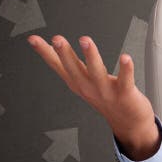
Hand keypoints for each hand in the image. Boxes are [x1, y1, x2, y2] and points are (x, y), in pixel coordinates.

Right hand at [27, 34, 157, 153]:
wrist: (129, 122)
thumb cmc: (107, 97)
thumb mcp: (83, 80)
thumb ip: (70, 63)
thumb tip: (53, 43)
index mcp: (78, 82)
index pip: (58, 66)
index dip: (45, 53)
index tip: (33, 39)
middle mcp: (89, 87)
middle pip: (74, 69)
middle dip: (65, 54)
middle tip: (57, 39)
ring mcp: (106, 92)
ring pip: (96, 72)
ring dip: (90, 56)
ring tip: (85, 40)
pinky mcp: (125, 94)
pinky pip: (125, 81)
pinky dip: (125, 69)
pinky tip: (125, 58)